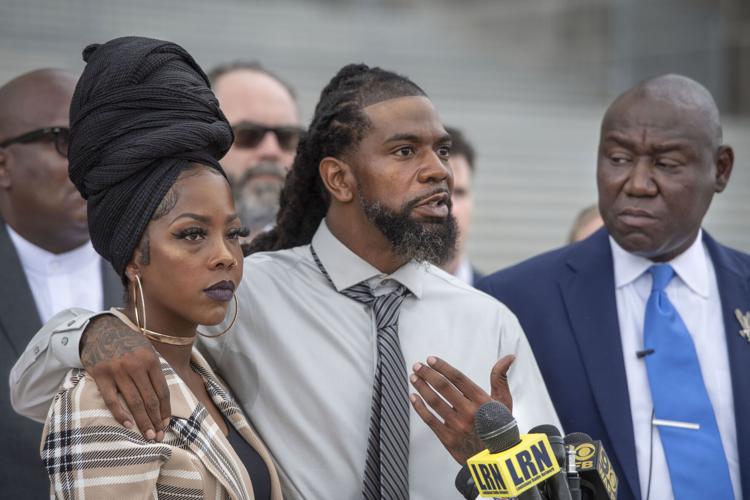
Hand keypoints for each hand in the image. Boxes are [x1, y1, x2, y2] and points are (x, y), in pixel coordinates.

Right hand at [81, 314, 170, 439]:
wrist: (99, 330)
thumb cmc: (127, 342)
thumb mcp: (146, 350)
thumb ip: (154, 370)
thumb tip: (164, 398)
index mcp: (150, 360)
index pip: (162, 390)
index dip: (165, 409)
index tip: (166, 423)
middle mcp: (136, 365)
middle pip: (150, 399)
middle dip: (156, 420)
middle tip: (159, 436)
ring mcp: (118, 371)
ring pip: (134, 402)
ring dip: (142, 421)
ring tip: (148, 436)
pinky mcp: (101, 376)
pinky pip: (112, 400)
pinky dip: (120, 414)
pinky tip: (128, 425)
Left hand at [409, 355, 514, 463]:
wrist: (498, 460)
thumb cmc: (500, 427)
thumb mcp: (504, 401)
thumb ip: (500, 377)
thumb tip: (509, 357)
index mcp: (482, 400)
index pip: (458, 378)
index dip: (442, 367)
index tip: (431, 360)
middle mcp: (469, 411)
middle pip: (443, 387)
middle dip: (427, 374)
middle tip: (418, 366)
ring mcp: (457, 426)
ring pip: (434, 401)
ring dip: (421, 387)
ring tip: (414, 377)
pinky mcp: (448, 439)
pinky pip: (430, 420)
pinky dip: (419, 407)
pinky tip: (413, 397)